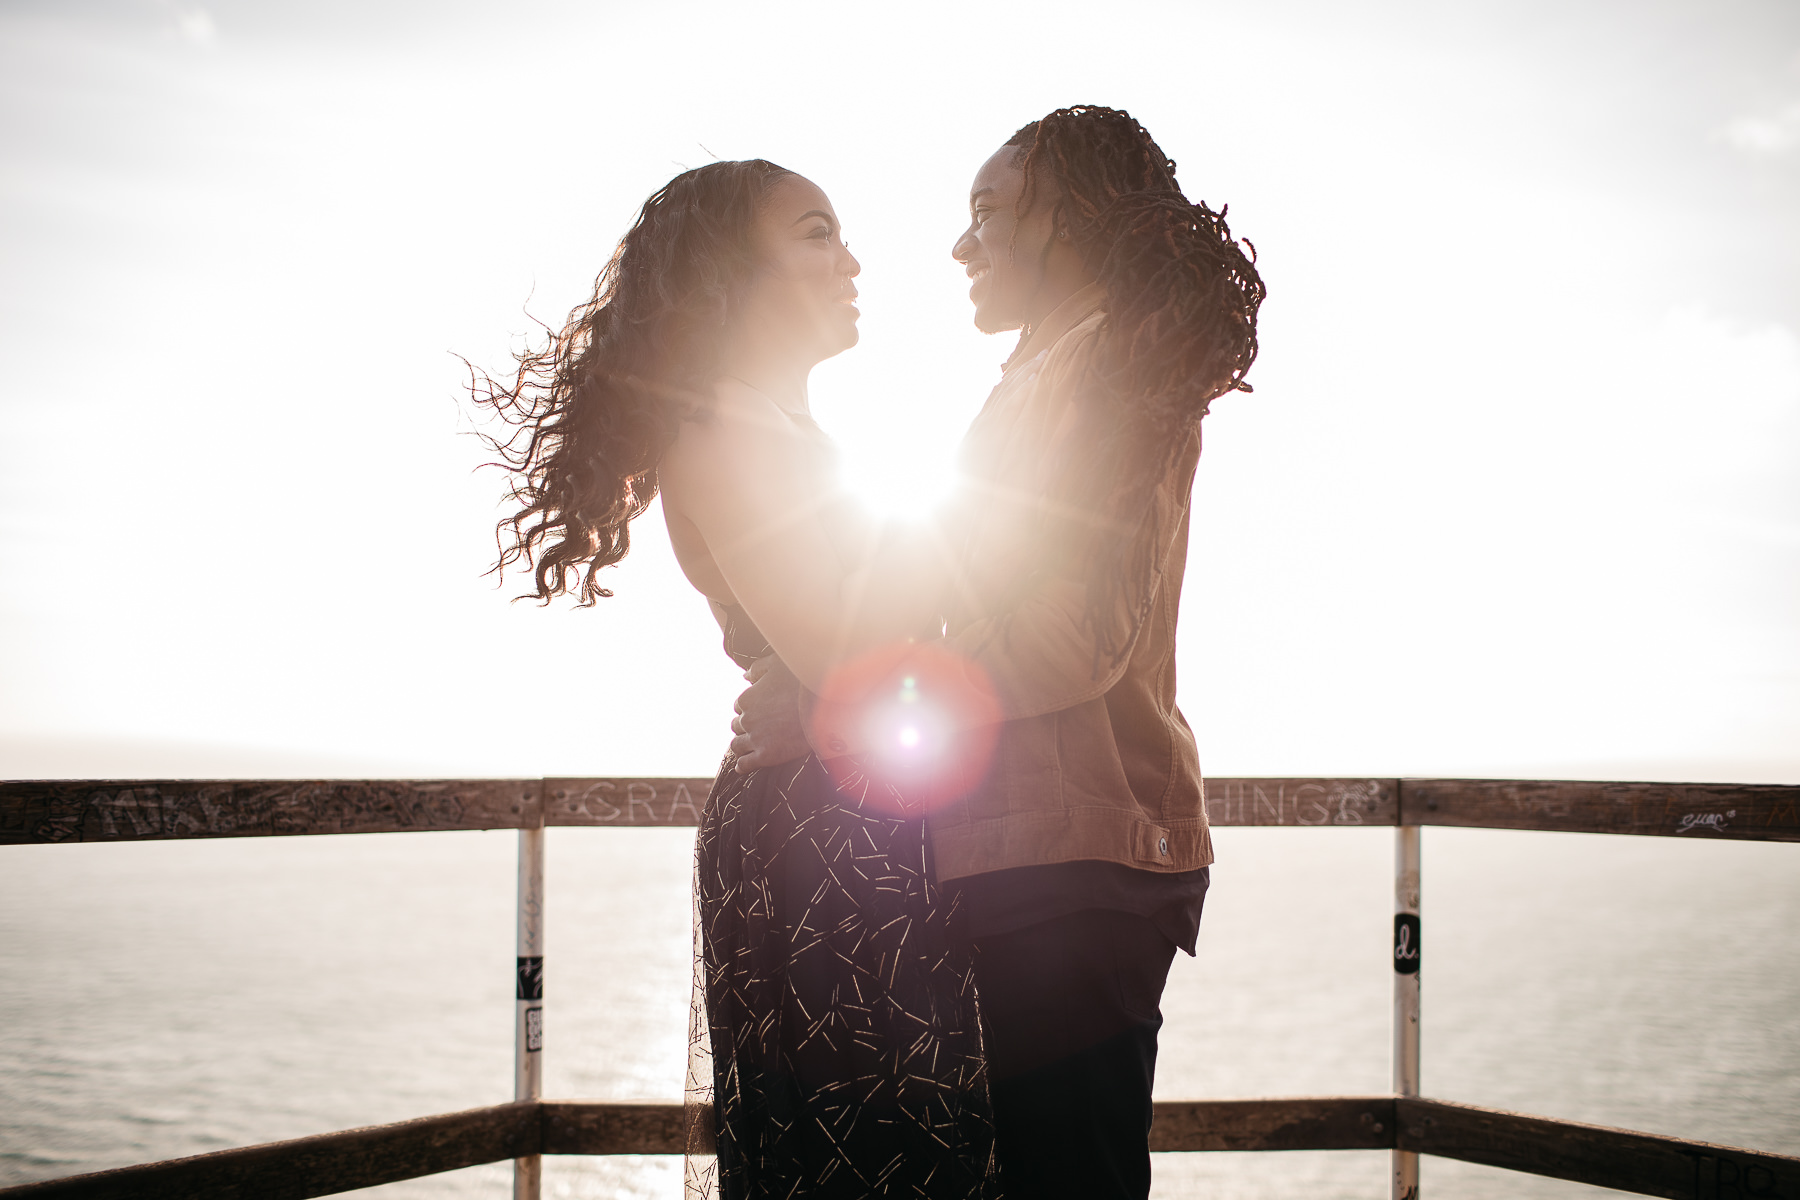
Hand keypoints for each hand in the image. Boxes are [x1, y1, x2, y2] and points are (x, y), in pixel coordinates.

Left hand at [729, 655, 811, 772]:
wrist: (823, 707)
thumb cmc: (801, 681)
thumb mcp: (777, 664)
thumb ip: (757, 669)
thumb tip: (744, 676)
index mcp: (746, 699)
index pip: (739, 707)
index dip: (750, 710)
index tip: (761, 712)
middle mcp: (746, 719)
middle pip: (737, 726)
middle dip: (747, 727)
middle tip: (761, 729)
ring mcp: (755, 739)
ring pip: (736, 746)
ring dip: (742, 746)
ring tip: (750, 748)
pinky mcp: (765, 756)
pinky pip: (744, 764)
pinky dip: (742, 766)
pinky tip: (743, 767)